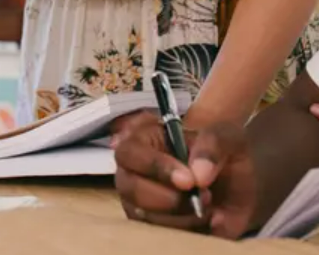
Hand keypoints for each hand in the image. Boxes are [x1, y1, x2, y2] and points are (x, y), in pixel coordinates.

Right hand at [114, 112, 256, 238]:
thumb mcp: (228, 138)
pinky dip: (186, 230)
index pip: (130, 152)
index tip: (188, 181)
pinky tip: (205, 219)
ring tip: (208, 206)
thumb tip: (198, 174)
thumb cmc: (227, 154)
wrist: (244, 187)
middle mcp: (136, 169)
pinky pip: (158, 234)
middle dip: (168, 198)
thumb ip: (212, 147)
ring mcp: (141, 199)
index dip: (154, 166)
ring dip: (180, 216)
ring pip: (141, 214)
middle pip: (128, 186)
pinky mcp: (154, 223)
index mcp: (146, 140)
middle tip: (204, 196)